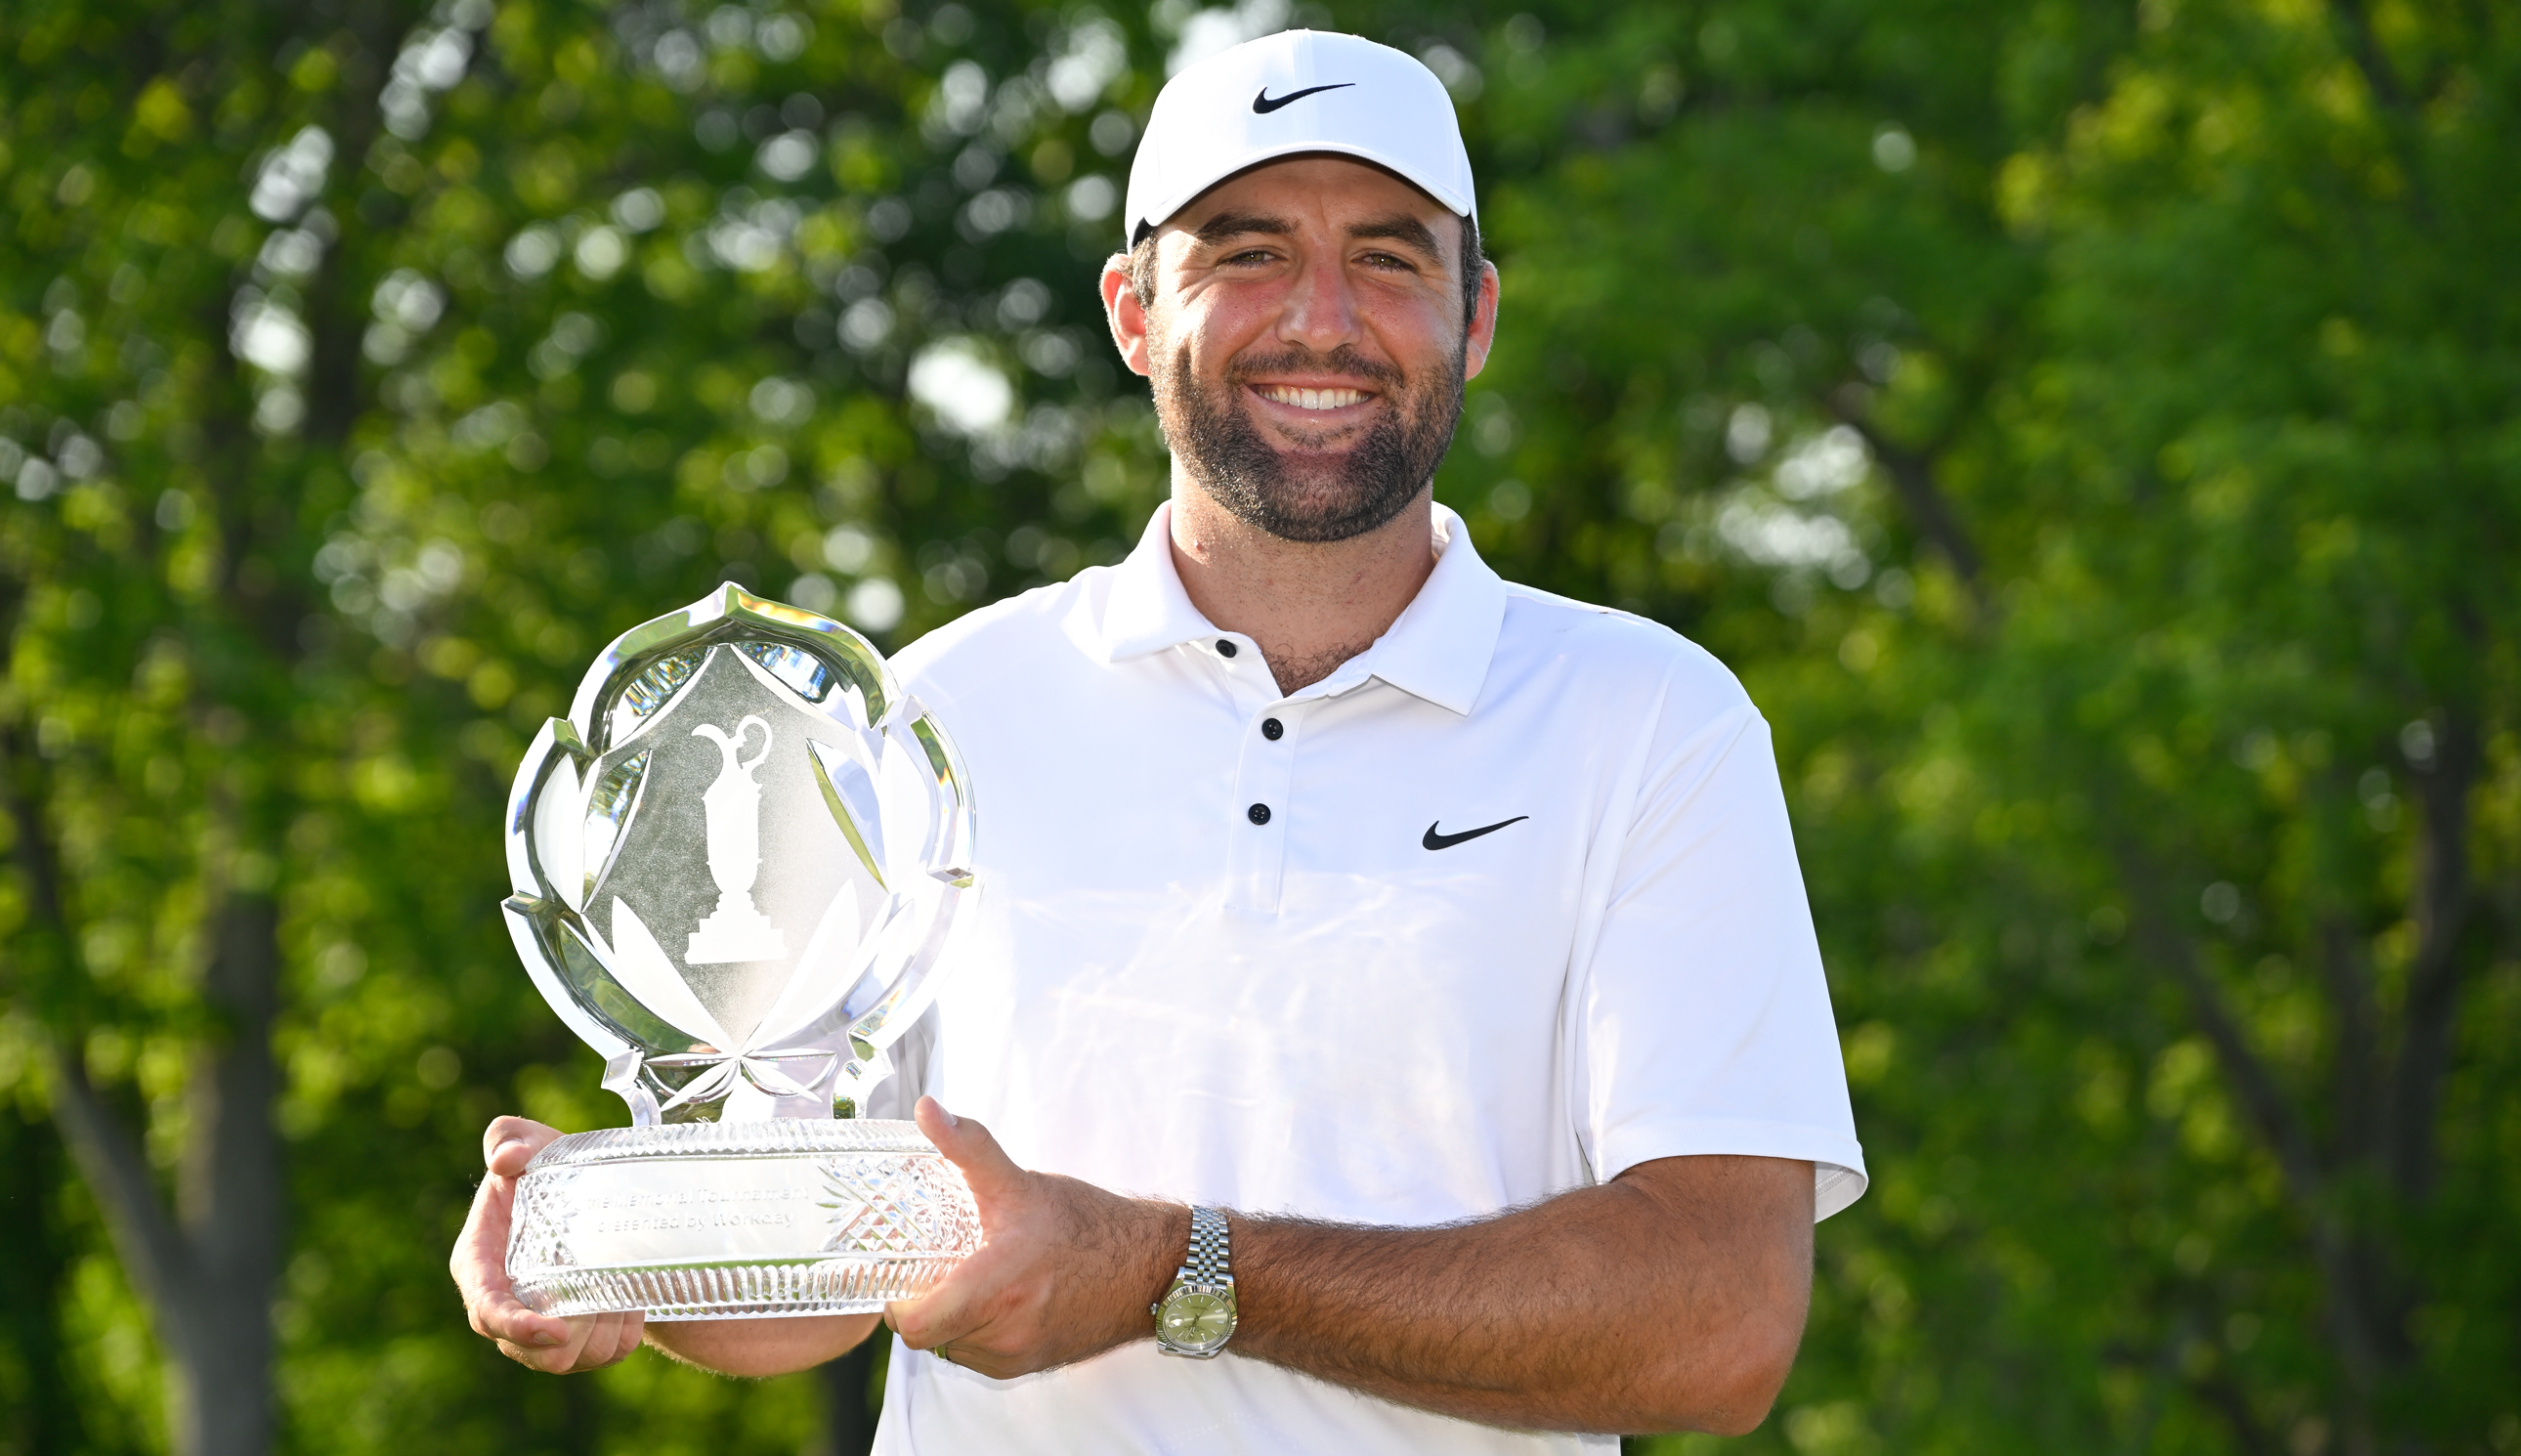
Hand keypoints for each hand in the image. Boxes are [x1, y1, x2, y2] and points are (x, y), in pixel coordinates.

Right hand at [450, 1115, 645, 1373]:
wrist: (585, 1193)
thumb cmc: (544, 1167)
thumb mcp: (527, 1142)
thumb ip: (509, 1138)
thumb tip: (506, 1161)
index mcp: (479, 1267)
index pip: (489, 1314)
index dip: (518, 1329)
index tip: (556, 1331)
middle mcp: (505, 1308)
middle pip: (539, 1354)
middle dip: (579, 1333)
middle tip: (610, 1291)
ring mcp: (539, 1330)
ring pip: (578, 1360)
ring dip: (607, 1331)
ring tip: (623, 1289)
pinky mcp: (576, 1338)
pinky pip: (607, 1354)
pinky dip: (625, 1332)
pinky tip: (631, 1298)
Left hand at [883, 1097, 1180, 1378]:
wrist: (1148, 1268)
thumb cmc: (1088, 1226)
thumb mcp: (1021, 1182)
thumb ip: (967, 1146)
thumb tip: (926, 1109)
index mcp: (996, 1287)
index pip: (914, 1324)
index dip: (897, 1302)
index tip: (902, 1275)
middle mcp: (1004, 1332)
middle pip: (930, 1334)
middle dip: (927, 1302)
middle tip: (937, 1266)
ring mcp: (1017, 1356)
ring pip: (953, 1347)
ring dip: (952, 1320)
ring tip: (969, 1280)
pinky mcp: (1030, 1367)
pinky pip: (979, 1357)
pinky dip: (977, 1333)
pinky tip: (996, 1300)